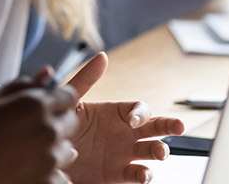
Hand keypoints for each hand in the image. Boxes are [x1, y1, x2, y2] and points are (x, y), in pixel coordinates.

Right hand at [0, 72, 79, 183]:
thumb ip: (19, 85)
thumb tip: (49, 72)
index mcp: (33, 105)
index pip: (69, 96)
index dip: (55, 99)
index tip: (44, 106)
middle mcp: (46, 131)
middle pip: (71, 122)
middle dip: (55, 123)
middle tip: (28, 132)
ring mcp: (48, 161)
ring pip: (66, 151)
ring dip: (51, 151)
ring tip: (22, 155)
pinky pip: (61, 178)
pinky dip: (48, 176)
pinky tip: (26, 173)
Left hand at [64, 53, 185, 183]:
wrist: (48, 156)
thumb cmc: (59, 126)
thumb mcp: (71, 102)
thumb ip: (86, 80)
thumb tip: (102, 56)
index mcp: (115, 114)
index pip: (139, 109)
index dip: (140, 113)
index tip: (132, 121)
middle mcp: (124, 133)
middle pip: (155, 127)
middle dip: (169, 126)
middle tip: (179, 126)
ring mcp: (124, 153)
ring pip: (152, 151)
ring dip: (160, 151)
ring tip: (159, 153)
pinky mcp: (118, 174)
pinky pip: (139, 174)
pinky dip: (145, 174)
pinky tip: (143, 174)